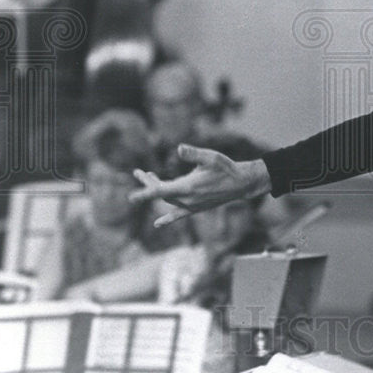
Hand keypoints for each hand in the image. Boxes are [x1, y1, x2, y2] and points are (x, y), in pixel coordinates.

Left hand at [130, 144, 271, 226]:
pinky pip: (178, 215)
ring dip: (157, 190)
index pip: (161, 191)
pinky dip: (167, 219)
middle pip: (161, 193)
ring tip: (151, 176)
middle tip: (138, 172)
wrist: (242, 184)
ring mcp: (192, 206)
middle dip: (149, 182)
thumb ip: (194, 154)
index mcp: (188, 187)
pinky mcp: (196, 209)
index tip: (130, 198)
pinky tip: (158, 223)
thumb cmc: (227, 168)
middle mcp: (187, 200)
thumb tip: (179, 148)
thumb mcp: (211, 157)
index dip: (145, 192)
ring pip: (168, 200)